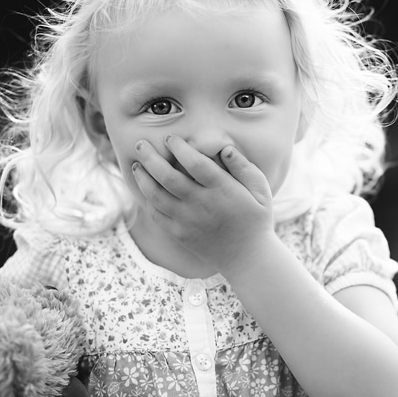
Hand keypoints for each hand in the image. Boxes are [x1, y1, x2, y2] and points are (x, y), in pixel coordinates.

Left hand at [131, 135, 275, 273]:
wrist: (248, 258)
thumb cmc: (257, 220)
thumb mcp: (261, 191)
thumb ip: (244, 167)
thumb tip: (225, 148)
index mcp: (222, 190)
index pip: (195, 163)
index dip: (179, 148)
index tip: (170, 138)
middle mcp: (201, 204)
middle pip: (167, 177)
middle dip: (151, 158)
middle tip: (140, 144)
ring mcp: (188, 220)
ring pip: (156, 196)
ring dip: (143, 178)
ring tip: (136, 165)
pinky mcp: (180, 234)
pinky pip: (157, 215)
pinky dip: (147, 200)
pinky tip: (144, 189)